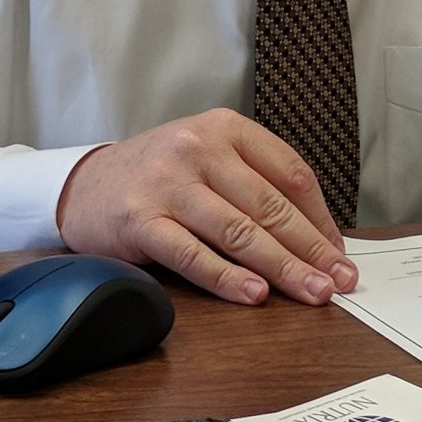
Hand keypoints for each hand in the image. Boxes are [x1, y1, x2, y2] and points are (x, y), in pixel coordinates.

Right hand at [55, 110, 358, 308]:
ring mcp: (168, 184)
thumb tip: (316, 236)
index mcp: (224, 127)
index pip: (290, 173)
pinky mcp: (141, 221)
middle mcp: (197, 148)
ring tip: (313, 292)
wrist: (81, 185)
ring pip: (240, 231)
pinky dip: (228, 278)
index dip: (321, 217)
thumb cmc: (158, 176)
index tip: (338, 251)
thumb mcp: (207, 157)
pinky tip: (255, 294)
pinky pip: (193, 255)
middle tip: (339, 280)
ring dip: (283, 268)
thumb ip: (255, 183)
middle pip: (270, 206)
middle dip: (312, 249)